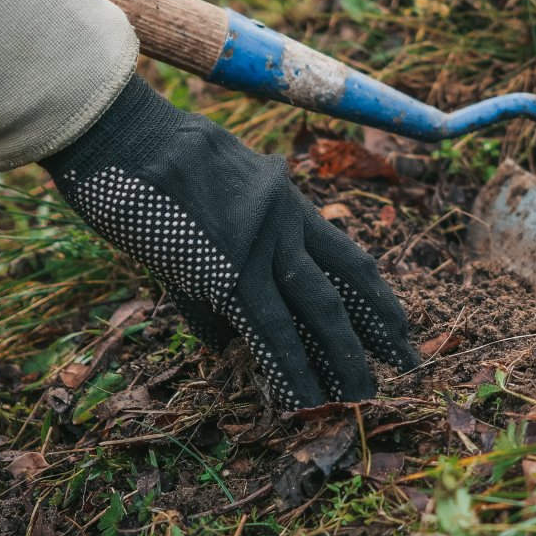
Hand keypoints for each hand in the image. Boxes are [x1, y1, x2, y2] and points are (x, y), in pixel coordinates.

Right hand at [42, 75, 419, 409]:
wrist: (127, 135)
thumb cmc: (149, 160)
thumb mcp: (205, 196)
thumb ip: (222, 259)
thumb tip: (223, 337)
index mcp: (284, 201)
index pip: (343, 255)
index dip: (373, 294)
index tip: (400, 324)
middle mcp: (286, 222)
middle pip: (344, 283)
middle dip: (378, 328)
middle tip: (408, 364)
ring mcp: (262, 246)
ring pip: (318, 311)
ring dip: (344, 358)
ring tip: (365, 396)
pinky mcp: (230, 272)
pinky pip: (271, 331)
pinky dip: (292, 369)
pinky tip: (307, 399)